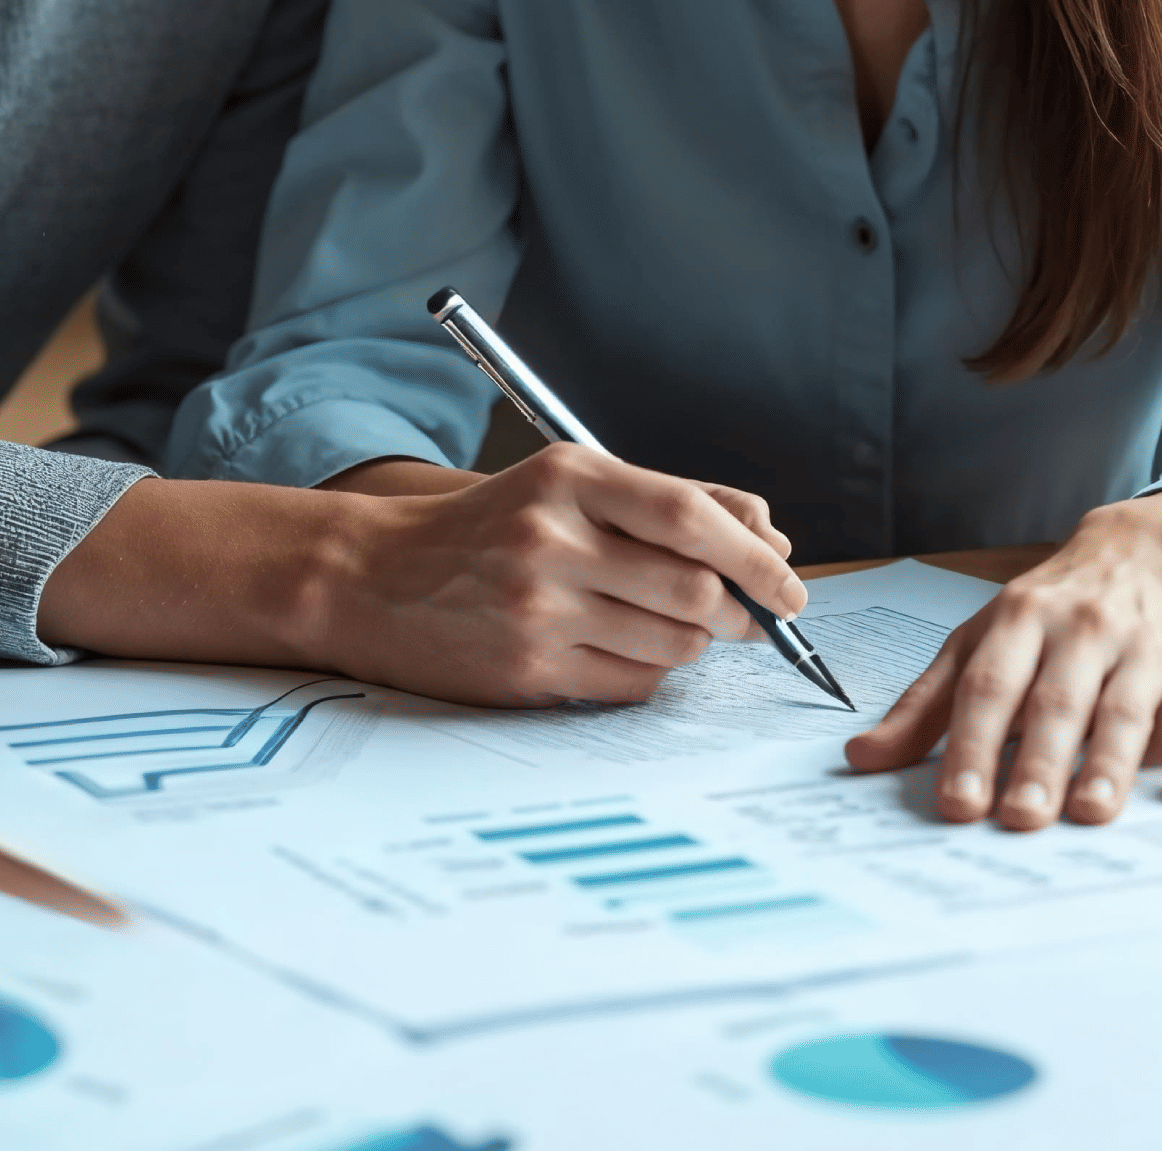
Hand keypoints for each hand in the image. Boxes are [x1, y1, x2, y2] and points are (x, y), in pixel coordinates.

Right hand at [36, 450, 802, 710]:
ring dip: (697, 645)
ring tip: (679, 629)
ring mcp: (537, 609)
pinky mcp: (526, 670)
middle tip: (754, 616)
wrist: (371, 575)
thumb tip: (767, 530)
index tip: (790, 578)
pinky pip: (630, 684)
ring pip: (672, 645)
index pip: (692, 515)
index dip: (756, 553)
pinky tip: (627, 652)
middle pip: (693, 590)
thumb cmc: (484, 526)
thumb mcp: (565, 483)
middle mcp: (553, 538)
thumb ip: (667, 497)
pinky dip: (651, 675)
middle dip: (742, 611)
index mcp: (569, 476)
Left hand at [842, 491, 1161, 829]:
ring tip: (1089, 814)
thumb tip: (861, 759)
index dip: (972, 746)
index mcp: (1017, 619)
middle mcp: (1078, 628)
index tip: (958, 803)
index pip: (989, 686)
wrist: (1145, 553)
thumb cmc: (1050, 611)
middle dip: (1037, 763)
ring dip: (1107, 764)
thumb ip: (926, 704)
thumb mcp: (981, 639)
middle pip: (1054, 701)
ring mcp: (1138, 647)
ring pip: (1121, 709)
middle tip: (1020, 819)